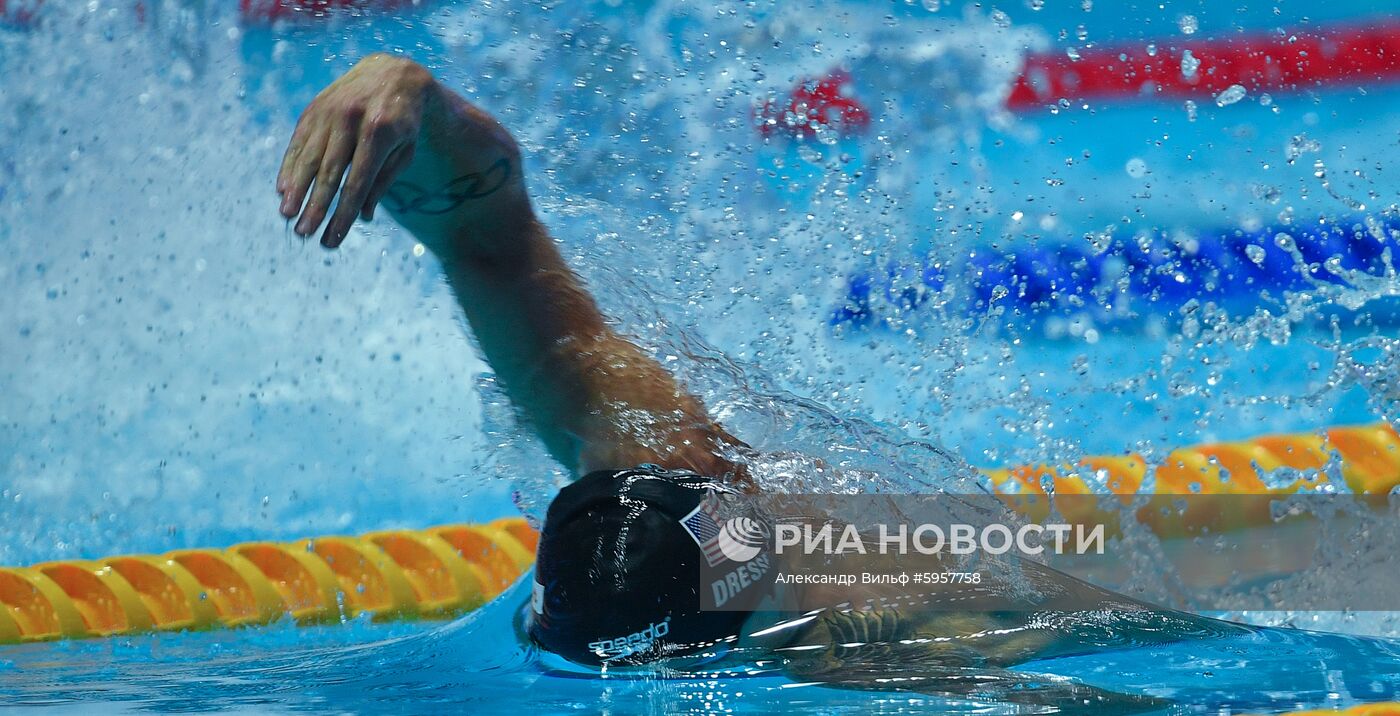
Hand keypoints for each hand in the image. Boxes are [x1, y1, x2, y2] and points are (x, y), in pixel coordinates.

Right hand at [277, 53, 430, 247]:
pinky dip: (290, 166)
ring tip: (286, 214)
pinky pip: (299, 141)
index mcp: (380, 133)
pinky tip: (283, 188)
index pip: (357, 183)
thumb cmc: (403, 122)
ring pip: (308, 156)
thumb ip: (383, 182)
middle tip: (303, 233)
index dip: (343, 214)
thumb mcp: (405, 151)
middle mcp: (351, 120)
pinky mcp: (314, 108)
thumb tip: (363, 216)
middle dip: (315, 206)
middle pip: (329, 172)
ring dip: (296, 189)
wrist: (393, 73)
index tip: (332, 239)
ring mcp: (330, 111)